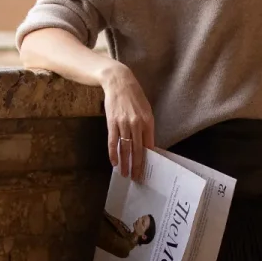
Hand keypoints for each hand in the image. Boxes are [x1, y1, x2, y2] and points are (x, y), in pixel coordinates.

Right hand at [100, 61, 155, 178]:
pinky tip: (114, 163)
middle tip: (136, 178)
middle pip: (138, 150)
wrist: (119, 82)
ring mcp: (123, 124)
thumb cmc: (134, 96)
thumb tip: (147, 145)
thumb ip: (147, 127)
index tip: (147, 170)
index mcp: (148, 121)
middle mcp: (137, 124)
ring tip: (125, 174)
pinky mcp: (112, 123)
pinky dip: (113, 154)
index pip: (149, 146)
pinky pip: (113, 142)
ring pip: (125, 148)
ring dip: (125, 163)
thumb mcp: (146, 110)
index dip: (148, 160)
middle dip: (137, 166)